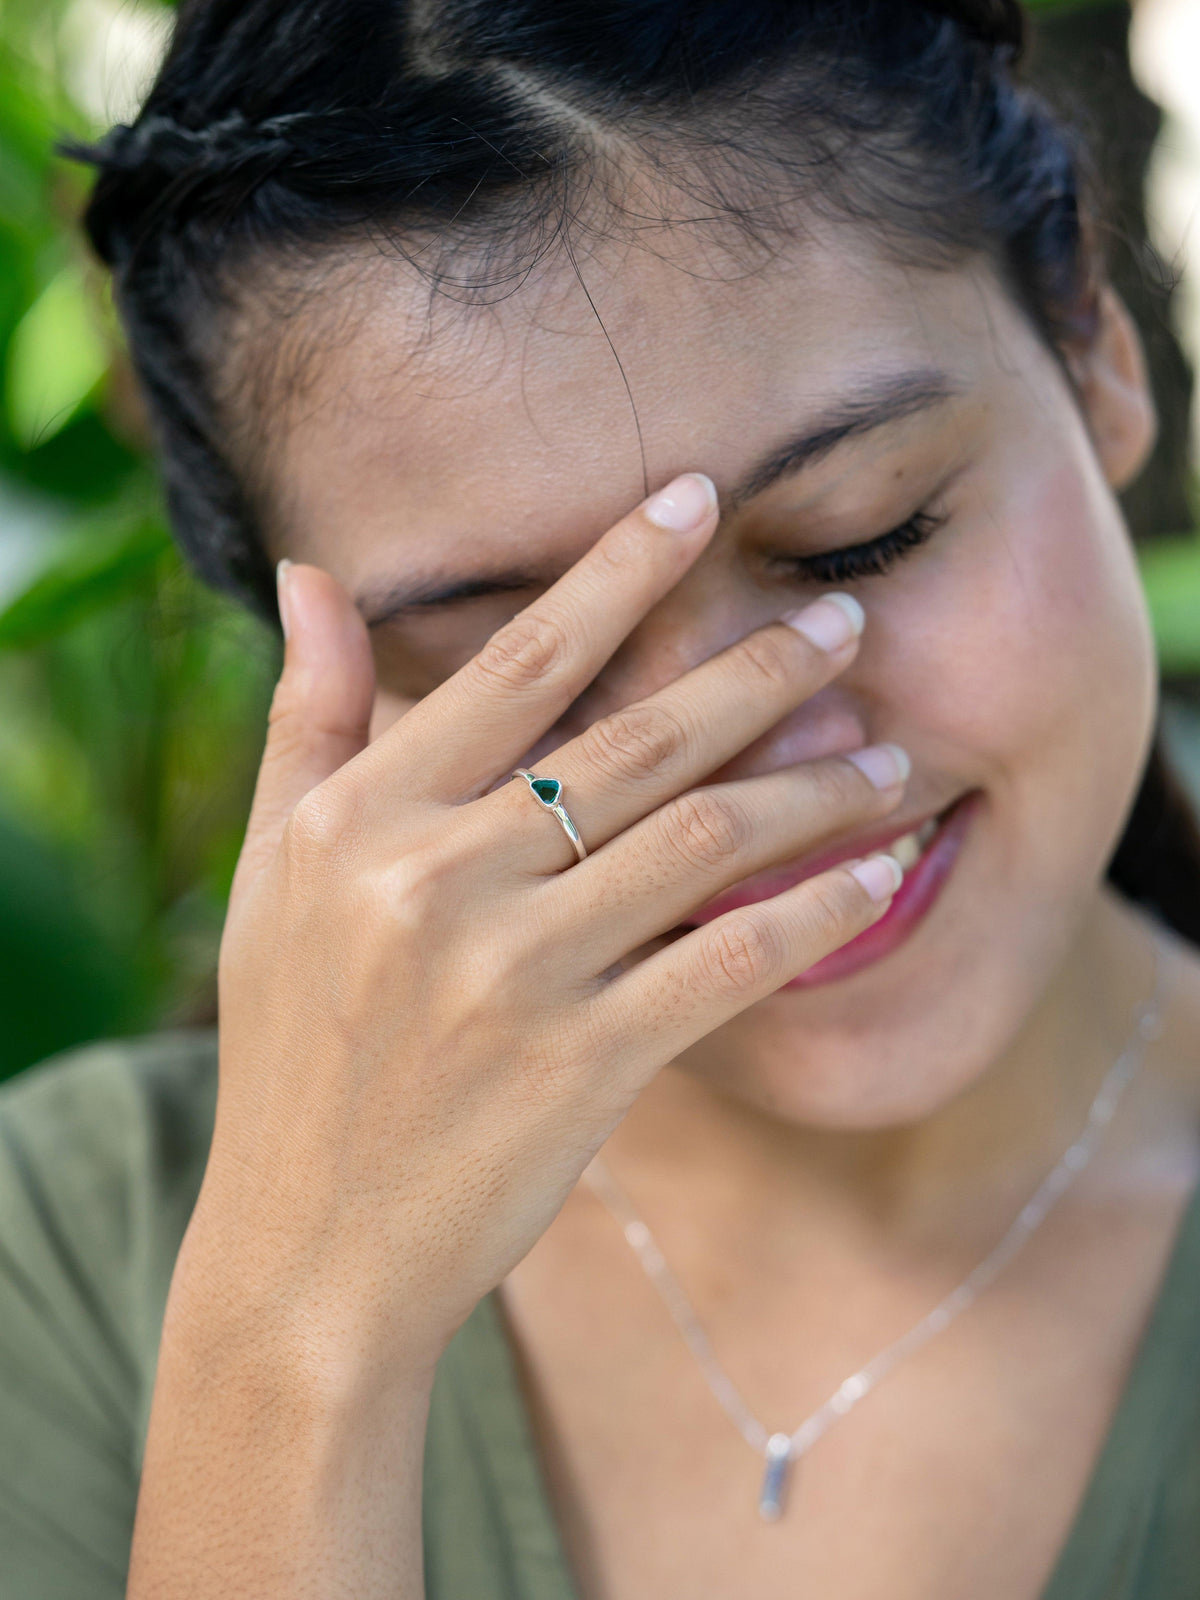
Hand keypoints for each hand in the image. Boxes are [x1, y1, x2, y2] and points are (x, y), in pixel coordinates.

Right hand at [199, 473, 906, 1368]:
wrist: (310, 1252)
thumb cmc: (293, 1050)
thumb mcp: (273, 873)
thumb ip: (309, 717)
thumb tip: (310, 573)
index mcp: (365, 816)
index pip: (518, 658)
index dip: (620, 568)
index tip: (701, 496)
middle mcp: (441, 878)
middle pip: (636, 738)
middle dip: (757, 668)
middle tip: (845, 620)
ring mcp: (518, 973)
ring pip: (702, 841)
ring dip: (812, 791)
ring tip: (889, 753)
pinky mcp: (585, 1065)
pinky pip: (728, 964)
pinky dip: (814, 915)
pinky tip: (879, 877)